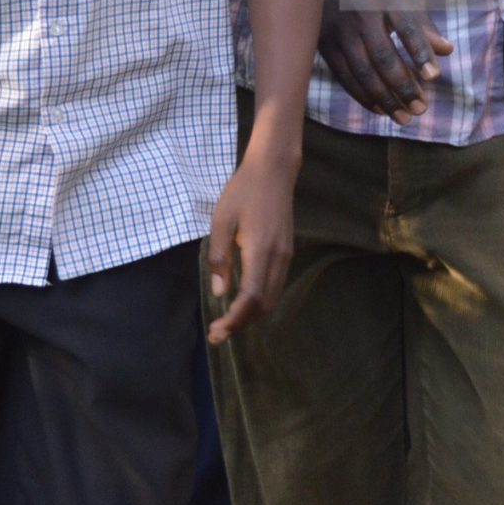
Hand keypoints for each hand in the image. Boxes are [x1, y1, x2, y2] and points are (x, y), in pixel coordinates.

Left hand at [205, 138, 298, 344]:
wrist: (273, 171)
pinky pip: (276, 285)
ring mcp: (286, 255)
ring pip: (273, 297)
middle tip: (217, 333)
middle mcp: (278, 257)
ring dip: (252, 314)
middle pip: (265, 304)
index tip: (216, 331)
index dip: (235, 319)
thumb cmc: (243, 192)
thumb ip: (219, 257)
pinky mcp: (287, 251)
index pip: (251, 297)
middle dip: (242, 323)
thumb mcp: (221, 221)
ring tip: (228, 321)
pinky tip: (243, 300)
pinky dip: (260, 301)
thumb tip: (220, 291)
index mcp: (260, 250)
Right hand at [318, 2, 450, 123]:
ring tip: (404, 117)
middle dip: (403, 86)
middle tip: (422, 108)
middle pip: (383, 56)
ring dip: (384, 98)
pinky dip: (363, 96)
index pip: (406, 27)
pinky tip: (381, 109)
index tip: (433, 76)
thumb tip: (448, 50)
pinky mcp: (324, 45)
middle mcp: (360, 15)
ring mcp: (339, 31)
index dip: (420, 52)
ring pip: (362, 72)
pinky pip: (344, 76)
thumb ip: (422, 24)